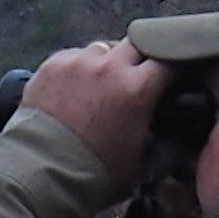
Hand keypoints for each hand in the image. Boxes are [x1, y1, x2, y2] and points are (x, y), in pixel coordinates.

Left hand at [20, 38, 167, 180]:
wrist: (43, 173)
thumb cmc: (95, 174)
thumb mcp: (140, 159)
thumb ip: (159, 137)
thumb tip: (169, 131)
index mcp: (137, 88)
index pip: (170, 59)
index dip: (175, 64)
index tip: (176, 71)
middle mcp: (109, 67)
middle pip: (138, 43)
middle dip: (142, 56)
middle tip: (139, 74)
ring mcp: (77, 62)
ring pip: (103, 47)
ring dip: (108, 60)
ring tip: (102, 82)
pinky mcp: (51, 66)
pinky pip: (73, 56)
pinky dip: (79, 67)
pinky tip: (75, 88)